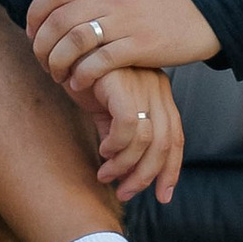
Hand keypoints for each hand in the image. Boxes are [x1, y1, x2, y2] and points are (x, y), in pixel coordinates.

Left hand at [26, 0, 220, 99]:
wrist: (196, 18)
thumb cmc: (151, 12)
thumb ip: (90, 0)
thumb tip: (52, 13)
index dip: (36, 12)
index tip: (31, 33)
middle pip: (60, 19)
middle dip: (43, 45)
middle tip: (42, 63)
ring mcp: (125, 22)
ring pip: (75, 40)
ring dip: (59, 62)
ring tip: (58, 76)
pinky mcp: (140, 46)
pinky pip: (101, 61)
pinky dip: (83, 74)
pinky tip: (79, 84)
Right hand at [88, 62, 183, 207]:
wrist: (66, 45)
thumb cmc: (86, 76)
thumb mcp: (108, 110)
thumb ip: (121, 137)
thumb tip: (126, 174)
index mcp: (159, 92)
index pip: (176, 139)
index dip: (171, 171)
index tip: (162, 196)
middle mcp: (157, 88)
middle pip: (165, 144)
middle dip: (146, 176)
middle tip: (125, 194)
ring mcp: (142, 84)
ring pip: (146, 141)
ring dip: (124, 166)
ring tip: (105, 174)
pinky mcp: (124, 85)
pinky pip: (128, 126)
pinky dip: (116, 145)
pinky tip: (102, 150)